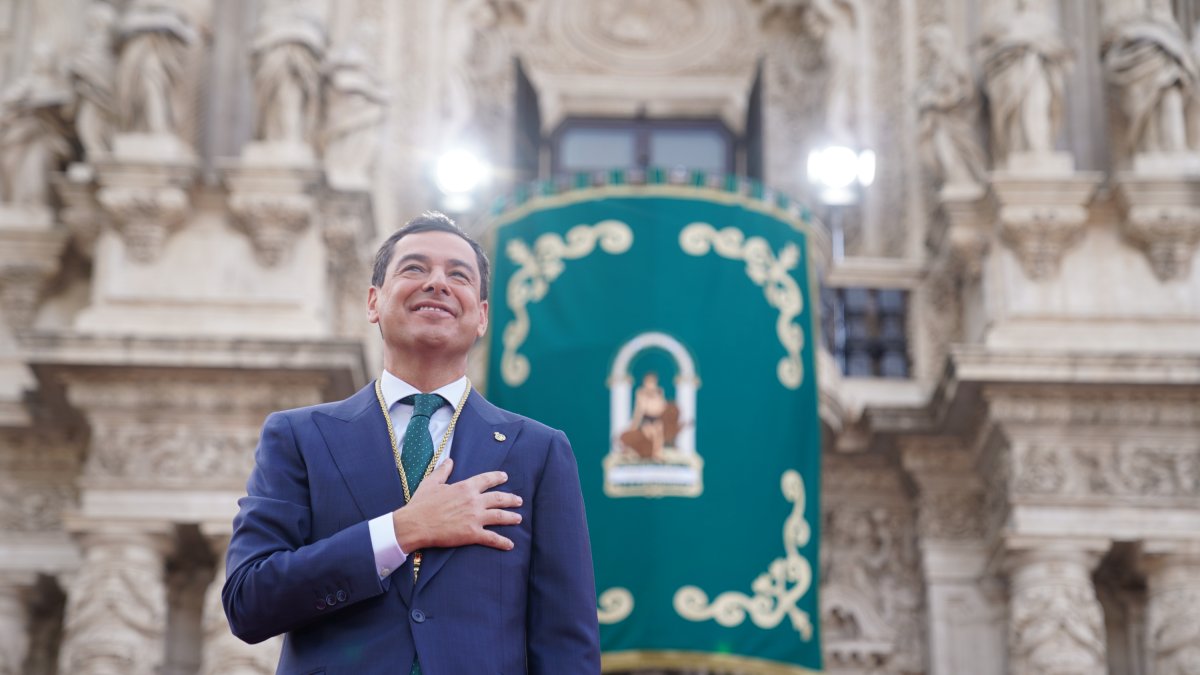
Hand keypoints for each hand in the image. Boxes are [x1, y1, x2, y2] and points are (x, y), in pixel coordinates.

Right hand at [391, 458, 522, 551]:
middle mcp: (474, 501)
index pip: (486, 480)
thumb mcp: (431, 482)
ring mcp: (475, 517)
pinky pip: (492, 538)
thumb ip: (443, 471)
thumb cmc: (421, 503)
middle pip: (499, 498)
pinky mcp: (473, 533)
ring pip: (500, 516)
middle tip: (519, 500)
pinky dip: (503, 542)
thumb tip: (449, 460)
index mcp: (465, 487)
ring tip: (518, 518)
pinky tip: (510, 545)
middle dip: (511, 499)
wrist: (415, 524)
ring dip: (511, 517)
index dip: (497, 478)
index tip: (505, 477)